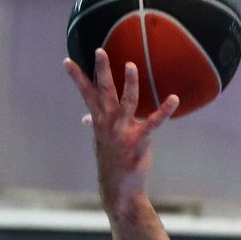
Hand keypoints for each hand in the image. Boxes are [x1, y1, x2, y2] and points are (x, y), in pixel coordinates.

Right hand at [63, 48, 178, 214]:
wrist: (119, 189)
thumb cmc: (111, 162)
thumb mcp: (100, 142)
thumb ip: (97, 126)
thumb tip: (86, 119)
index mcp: (99, 121)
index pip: (86, 94)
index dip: (77, 77)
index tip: (67, 61)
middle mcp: (108, 123)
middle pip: (104, 92)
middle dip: (102, 71)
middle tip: (100, 51)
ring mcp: (123, 131)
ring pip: (126, 102)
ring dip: (129, 83)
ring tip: (131, 65)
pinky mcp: (140, 140)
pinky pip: (154, 122)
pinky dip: (164, 109)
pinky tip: (173, 98)